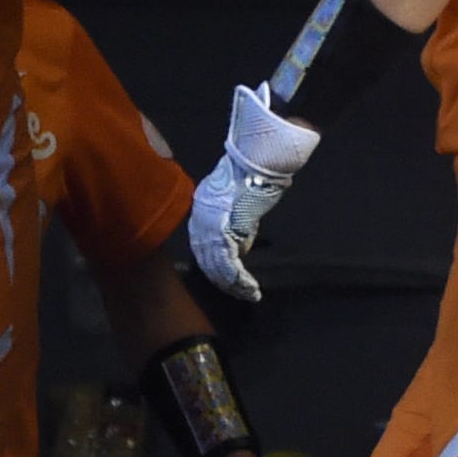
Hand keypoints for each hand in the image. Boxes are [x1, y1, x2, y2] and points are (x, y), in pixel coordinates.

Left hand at [185, 84, 321, 301]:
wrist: (256, 162)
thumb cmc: (254, 173)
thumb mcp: (239, 199)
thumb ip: (236, 221)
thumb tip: (240, 245)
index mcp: (202, 207)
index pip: (202, 241)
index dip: (213, 262)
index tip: (225, 276)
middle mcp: (201, 219)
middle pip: (206, 257)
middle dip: (220, 278)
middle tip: (236, 291)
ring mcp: (211, 227)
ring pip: (217, 266)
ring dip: (232, 284)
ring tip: (246, 294)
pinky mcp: (225, 234)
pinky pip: (230, 266)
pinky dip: (241, 281)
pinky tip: (251, 289)